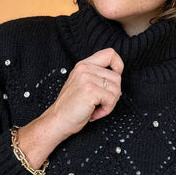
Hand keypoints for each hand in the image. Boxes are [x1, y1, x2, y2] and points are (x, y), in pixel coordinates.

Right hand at [15, 48, 122, 168]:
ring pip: (116, 90)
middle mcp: (85, 68)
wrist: (57, 120)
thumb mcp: (82, 84)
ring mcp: (87, 78)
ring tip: (95, 108)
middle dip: (112, 95)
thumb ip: (96, 76)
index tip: (114, 80)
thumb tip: (117, 79)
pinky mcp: (90, 90)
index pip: (110, 54)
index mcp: (83, 65)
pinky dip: (106, 110)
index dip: (118, 66)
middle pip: (117, 77)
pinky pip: (111, 99)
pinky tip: (94, 113)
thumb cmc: (71, 107)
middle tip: (99, 103)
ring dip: (109, 104)